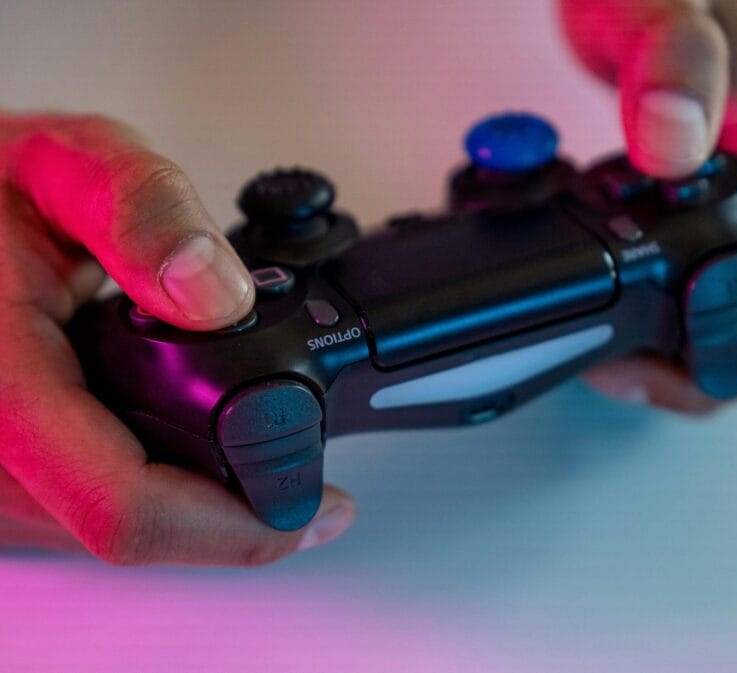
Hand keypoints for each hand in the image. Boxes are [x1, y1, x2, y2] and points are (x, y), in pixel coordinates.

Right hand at [0, 112, 353, 563]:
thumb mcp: (68, 165)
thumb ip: (144, 211)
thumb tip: (219, 296)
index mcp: (3, 384)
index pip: (123, 506)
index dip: (235, 527)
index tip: (317, 507)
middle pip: (134, 532)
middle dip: (234, 518)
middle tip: (311, 484)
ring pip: (115, 530)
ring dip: (202, 511)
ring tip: (268, 463)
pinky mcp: (9, 471)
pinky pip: (91, 507)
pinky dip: (163, 488)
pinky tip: (202, 454)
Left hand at [561, 0, 736, 412]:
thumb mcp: (660, 7)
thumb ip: (671, 63)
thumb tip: (670, 142)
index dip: (728, 372)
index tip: (640, 366)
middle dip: (697, 368)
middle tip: (613, 356)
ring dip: (690, 344)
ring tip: (617, 325)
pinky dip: (688, 310)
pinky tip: (637, 292)